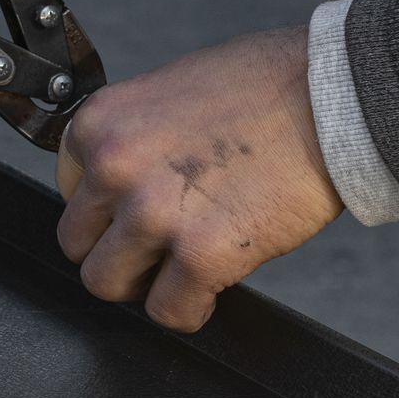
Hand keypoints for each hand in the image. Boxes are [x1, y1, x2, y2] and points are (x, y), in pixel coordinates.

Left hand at [56, 26, 343, 332]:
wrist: (332, 96)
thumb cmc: (264, 86)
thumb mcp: (169, 93)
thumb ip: (133, 139)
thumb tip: (119, 183)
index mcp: (100, 124)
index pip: (66, 190)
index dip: (104, 207)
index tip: (132, 210)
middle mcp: (114, 168)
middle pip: (78, 243)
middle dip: (116, 248)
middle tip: (156, 244)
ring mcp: (153, 214)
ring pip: (107, 282)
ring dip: (144, 282)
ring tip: (180, 266)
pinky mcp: (202, 255)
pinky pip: (169, 311)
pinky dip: (189, 308)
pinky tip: (212, 287)